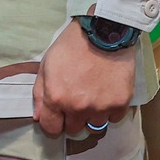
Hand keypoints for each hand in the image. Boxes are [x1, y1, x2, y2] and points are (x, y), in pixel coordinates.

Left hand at [33, 20, 135, 137]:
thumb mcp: (47, 64)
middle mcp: (78, 107)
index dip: (53, 123)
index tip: (57, 116)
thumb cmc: (72, 45)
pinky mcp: (120, 104)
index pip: (51, 129)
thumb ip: (40, 93)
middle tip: (77, 99)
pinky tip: (107, 92)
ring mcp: (101, 107)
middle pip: (73, 129)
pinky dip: (110, 109)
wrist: (104, 31)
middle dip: (72, 117)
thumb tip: (38, 117)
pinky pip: (113, 118)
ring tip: (94, 93)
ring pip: (94, 126)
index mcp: (56, 98)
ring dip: (92, 114)